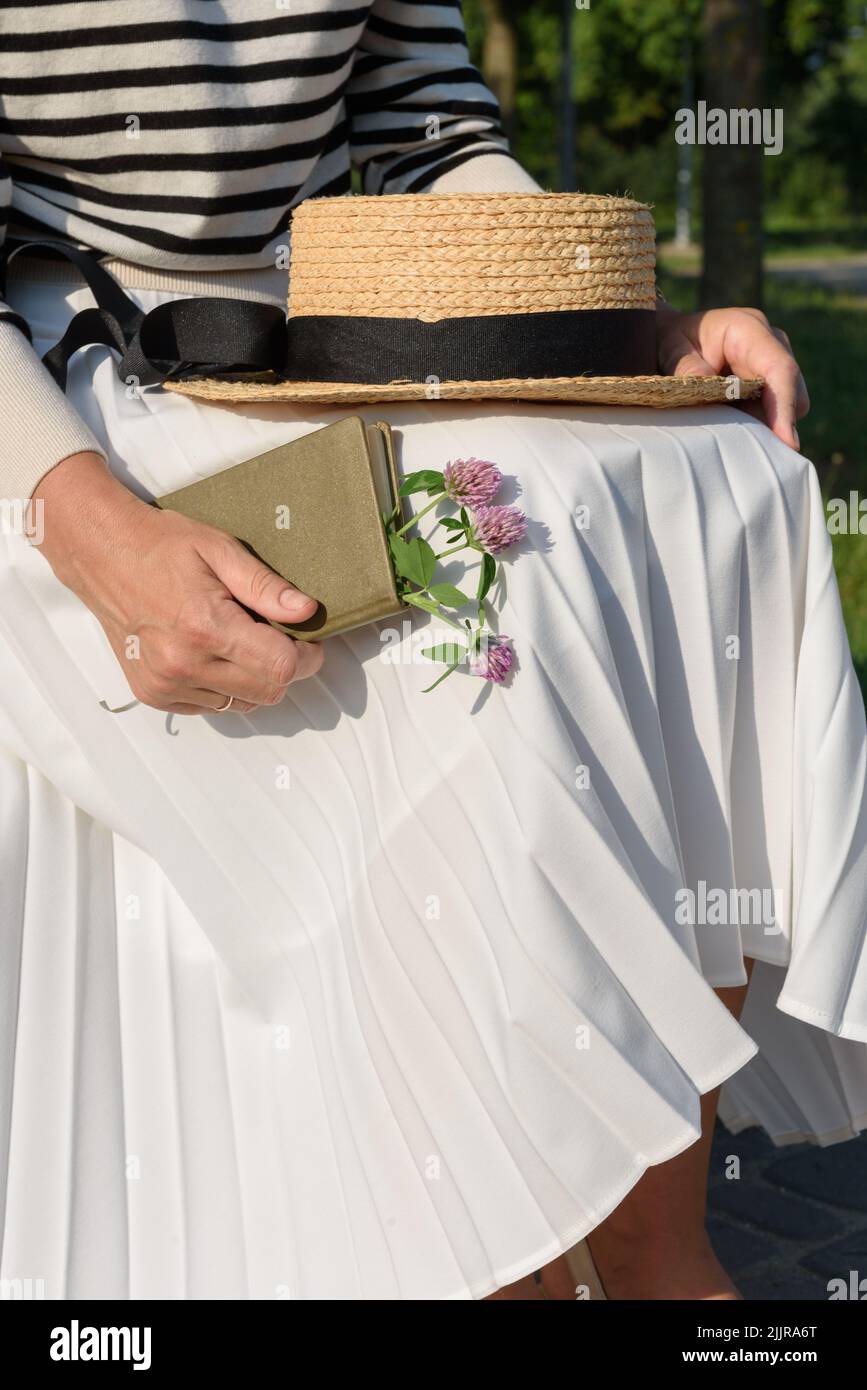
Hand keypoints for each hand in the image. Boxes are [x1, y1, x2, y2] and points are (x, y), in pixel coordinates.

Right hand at [32, 451, 323, 713]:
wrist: (102, 555)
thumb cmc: (160, 546)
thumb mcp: (220, 550)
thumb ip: (265, 586)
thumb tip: (306, 611)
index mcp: (205, 627)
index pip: (282, 667)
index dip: (307, 656)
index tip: (307, 639)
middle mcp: (183, 664)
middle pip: (268, 693)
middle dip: (284, 668)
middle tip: (277, 637)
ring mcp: (165, 684)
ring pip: (242, 704)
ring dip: (253, 679)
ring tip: (239, 641)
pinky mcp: (153, 694)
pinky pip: (211, 707)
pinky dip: (223, 686)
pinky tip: (213, 654)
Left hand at [656, 302, 809, 449]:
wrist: (673, 338)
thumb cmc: (672, 340)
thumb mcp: (670, 347)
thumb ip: (685, 365)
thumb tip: (703, 381)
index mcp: (748, 329)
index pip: (779, 368)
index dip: (784, 405)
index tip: (786, 441)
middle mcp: (770, 344)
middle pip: (792, 392)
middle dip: (779, 423)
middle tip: (749, 451)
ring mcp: (772, 365)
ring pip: (788, 405)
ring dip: (766, 425)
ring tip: (733, 438)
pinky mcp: (769, 384)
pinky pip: (774, 412)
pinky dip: (759, 426)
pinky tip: (736, 432)